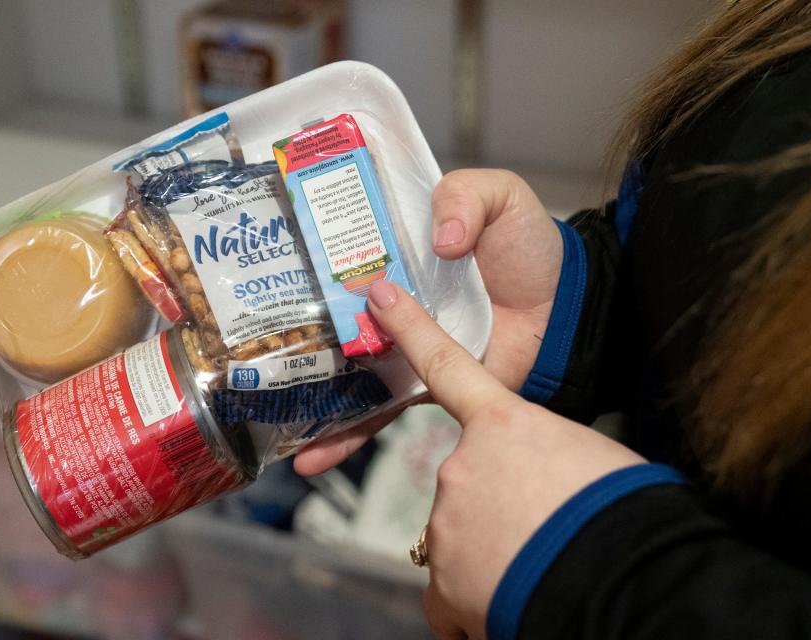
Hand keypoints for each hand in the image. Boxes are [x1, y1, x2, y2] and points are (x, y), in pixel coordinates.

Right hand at [294, 169, 561, 475]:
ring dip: (304, 396)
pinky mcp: (421, 383)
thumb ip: (466, 197)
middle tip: (244, 348)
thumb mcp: (500, 198)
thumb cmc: (530, 248)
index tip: (265, 266)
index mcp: (396, 251)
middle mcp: (388, 299)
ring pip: (342, 370)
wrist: (566, 308)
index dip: (303, 256)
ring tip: (264, 418)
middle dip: (286, 333)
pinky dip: (346, 434)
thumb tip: (440, 242)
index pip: (340, 252)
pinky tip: (312, 457)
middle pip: (327, 316)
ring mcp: (401, 344)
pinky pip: (379, 411)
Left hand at [366, 281, 642, 638]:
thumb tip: (540, 477)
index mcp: (504, 425)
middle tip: (539, 526)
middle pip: (467, 482)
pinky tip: (512, 599)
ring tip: (537, 566)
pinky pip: (450, 595)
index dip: (411, 329)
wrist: (622, 579)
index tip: (380, 297)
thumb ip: (543, 455)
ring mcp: (445, 523)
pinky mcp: (442, 583)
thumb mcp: (586, 458)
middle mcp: (461, 466)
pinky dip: (475, 603)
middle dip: (494, 505)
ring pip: (460, 540)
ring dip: (491, 553)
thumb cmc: (621, 509)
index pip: (447, 366)